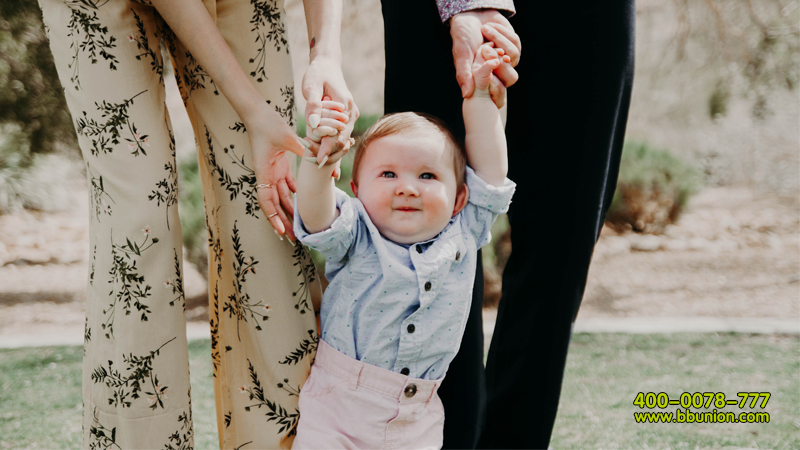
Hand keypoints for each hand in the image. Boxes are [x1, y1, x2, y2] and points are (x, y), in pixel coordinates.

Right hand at [246, 107, 305, 240]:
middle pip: (274, 205)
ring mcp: (272, 172)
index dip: (273, 218)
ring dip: (289, 212)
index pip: (266, 200)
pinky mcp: (279, 166)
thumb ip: (303, 148)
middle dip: (283, 222)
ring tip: (299, 227)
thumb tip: (319, 156)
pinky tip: (303, 204)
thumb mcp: (286, 136)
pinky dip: (294, 195)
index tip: (281, 232)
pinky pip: (287, 185)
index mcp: (264, 172)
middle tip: (294, 239)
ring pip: (281, 197)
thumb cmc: (268, 123)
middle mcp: (266, 175)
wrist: (258, 113)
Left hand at [302, 56, 359, 164]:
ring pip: (343, 140)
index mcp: (344, 105)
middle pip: (342, 140)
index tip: (317, 161)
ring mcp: (351, 116)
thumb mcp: (311, 86)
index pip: (336, 133)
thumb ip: (313, 105)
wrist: (327, 66)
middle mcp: (351, 112)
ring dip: (331, 151)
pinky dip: (333, 145)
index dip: (327, 148)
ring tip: (318, 164)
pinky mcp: (347, 118)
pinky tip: (324, 156)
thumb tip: (314, 124)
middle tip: (314, 165)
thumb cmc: (317, 74)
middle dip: (329, 154)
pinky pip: (341, 135)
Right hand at [450, 10, 520, 97]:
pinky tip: (490, 27)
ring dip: (498, 39)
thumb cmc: (463, 37)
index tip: (484, 62)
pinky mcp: (514, 44)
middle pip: (512, 78)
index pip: (499, 91)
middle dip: (497, 60)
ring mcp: (508, 59)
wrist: (471, 15)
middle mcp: (498, 72)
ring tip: (484, 30)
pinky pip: (514, 41)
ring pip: (513, 55)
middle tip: (484, 48)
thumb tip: (467, 94)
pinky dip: (500, 31)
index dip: (495, 82)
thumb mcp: (462, 55)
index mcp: (485, 79)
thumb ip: (464, 74)